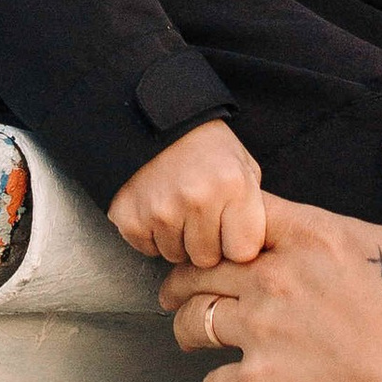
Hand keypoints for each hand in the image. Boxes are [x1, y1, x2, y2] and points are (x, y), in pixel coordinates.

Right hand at [108, 118, 266, 266]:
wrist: (152, 122)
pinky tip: (155, 208)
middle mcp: (198, 200)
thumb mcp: (243, 166)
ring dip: (176, 240)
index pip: (242, 253)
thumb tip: (249, 251)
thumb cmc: (205, 148)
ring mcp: (161, 210)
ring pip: (175, 256)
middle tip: (199, 216)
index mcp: (233, 186)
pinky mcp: (130, 218)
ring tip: (176, 208)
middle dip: (204, 244)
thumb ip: (251, 208)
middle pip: (206, 259)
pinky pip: (147, 249)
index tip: (229, 230)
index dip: (235, 244)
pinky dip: (151, 235)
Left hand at [158, 123, 381, 381]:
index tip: (218, 233)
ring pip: (194, 322)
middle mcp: (275, 279)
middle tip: (179, 286)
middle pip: (202, 265)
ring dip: (188, 328)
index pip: (243, 211)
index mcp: (314, 237)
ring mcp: (261, 333)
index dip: (224, 218)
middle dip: (185, 276)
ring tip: (190, 333)